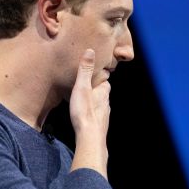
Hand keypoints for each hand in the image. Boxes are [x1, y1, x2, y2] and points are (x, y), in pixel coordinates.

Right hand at [69, 49, 110, 178]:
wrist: (90, 137)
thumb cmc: (85, 112)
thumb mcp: (82, 87)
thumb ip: (85, 70)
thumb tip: (90, 50)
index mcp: (103, 91)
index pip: (104, 79)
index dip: (99, 75)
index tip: (93, 71)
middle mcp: (106, 102)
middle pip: (103, 92)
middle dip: (96, 87)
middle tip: (86, 83)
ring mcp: (103, 114)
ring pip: (100, 103)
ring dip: (93, 100)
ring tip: (83, 97)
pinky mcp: (99, 124)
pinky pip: (95, 114)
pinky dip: (91, 111)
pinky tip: (84, 113)